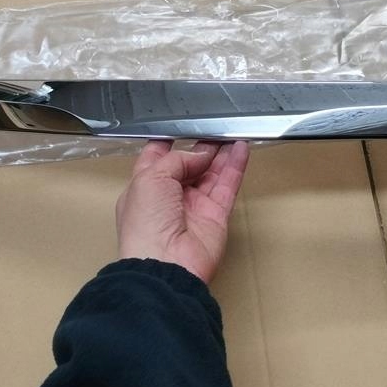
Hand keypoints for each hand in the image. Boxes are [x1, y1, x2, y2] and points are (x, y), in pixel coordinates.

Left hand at [116, 140, 249, 283]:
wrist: (165, 264)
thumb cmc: (146, 223)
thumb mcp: (151, 177)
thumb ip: (177, 159)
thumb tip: (200, 155)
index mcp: (144, 187)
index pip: (157, 158)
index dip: (169, 140)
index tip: (183, 122)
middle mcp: (169, 197)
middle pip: (188, 165)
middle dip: (200, 145)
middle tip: (214, 126)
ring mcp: (194, 207)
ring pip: (211, 173)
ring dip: (221, 152)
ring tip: (231, 130)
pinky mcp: (215, 216)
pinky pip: (227, 186)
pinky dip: (235, 167)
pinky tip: (241, 148)